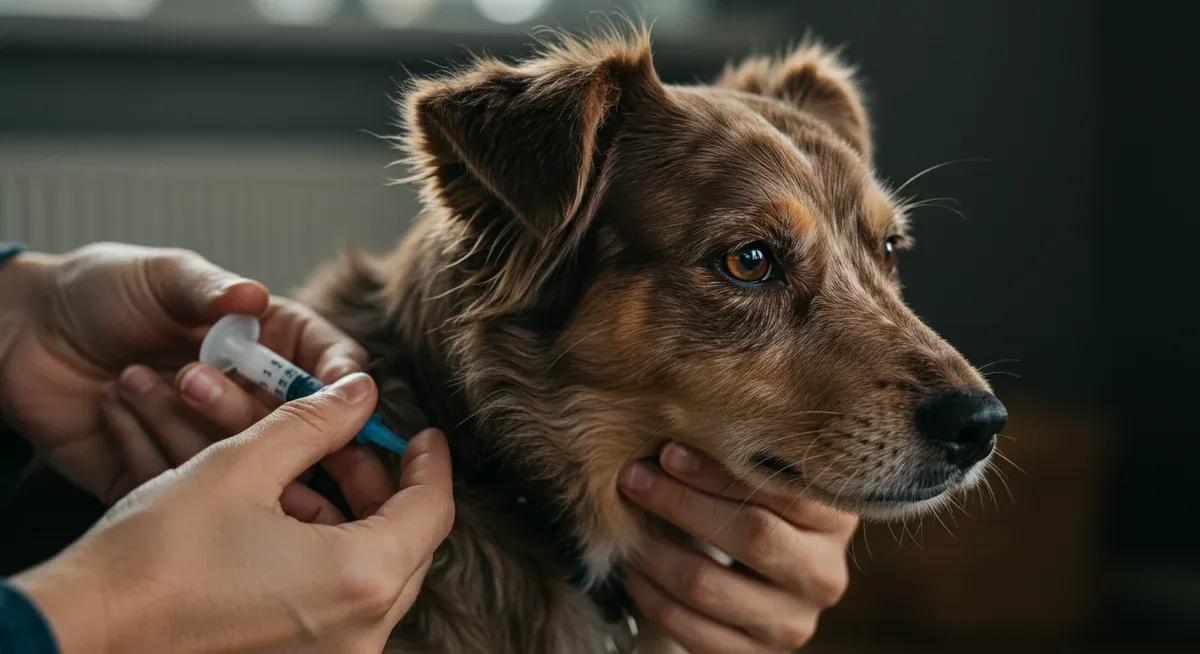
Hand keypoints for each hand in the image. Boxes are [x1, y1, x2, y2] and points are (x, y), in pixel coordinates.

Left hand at [0, 243, 365, 502]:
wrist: (24, 334)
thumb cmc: (99, 291)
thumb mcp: (161, 275)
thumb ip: (209, 289)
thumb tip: (254, 296)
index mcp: (269, 340)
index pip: (331, 366)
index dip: (341, 381)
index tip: (332, 388)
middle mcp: (252, 393)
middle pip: (293, 424)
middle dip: (242, 403)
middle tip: (189, 374)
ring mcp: (215, 438)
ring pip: (240, 459)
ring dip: (185, 420)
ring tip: (133, 377)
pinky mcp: (171, 476)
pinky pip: (182, 482)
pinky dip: (146, 443)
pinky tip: (112, 400)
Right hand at [11, 374, 455, 653]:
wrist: (85, 631)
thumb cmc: (158, 552)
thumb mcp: (242, 466)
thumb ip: (316, 422)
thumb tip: (363, 392)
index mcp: (360, 579)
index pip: (432, 511)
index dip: (431, 464)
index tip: (424, 433)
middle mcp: (361, 632)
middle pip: (405, 544)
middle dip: (380, 486)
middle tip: (349, 444)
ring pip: (370, 573)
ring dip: (348, 518)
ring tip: (303, 473)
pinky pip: (338, 604)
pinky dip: (324, 558)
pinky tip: (282, 518)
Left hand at [618, 444, 857, 652]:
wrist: (768, 589)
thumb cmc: (755, 512)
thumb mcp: (764, 483)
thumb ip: (741, 457)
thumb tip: (677, 412)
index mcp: (836, 519)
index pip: (781, 489)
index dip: (719, 470)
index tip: (667, 450)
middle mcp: (825, 574)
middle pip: (751, 535)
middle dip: (680, 503)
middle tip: (633, 478)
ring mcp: (794, 622)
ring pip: (709, 585)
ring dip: (654, 552)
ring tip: (625, 527)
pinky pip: (691, 630)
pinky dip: (651, 597)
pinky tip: (632, 571)